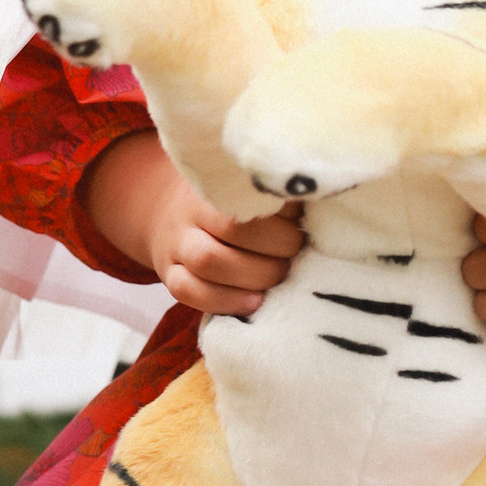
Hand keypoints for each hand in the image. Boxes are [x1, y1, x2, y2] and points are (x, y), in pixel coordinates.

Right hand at [84, 132, 301, 319]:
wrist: (166, 211)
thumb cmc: (222, 199)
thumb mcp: (240, 184)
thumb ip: (271, 191)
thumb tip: (318, 193)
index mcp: (213, 185)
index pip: (249, 195)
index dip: (280, 215)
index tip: (300, 220)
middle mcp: (189, 213)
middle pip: (231, 229)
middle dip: (276, 246)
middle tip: (295, 250)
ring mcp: (175, 246)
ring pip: (208, 262)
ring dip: (254, 274)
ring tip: (279, 275)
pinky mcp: (169, 276)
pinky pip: (188, 292)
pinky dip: (226, 301)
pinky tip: (254, 302)